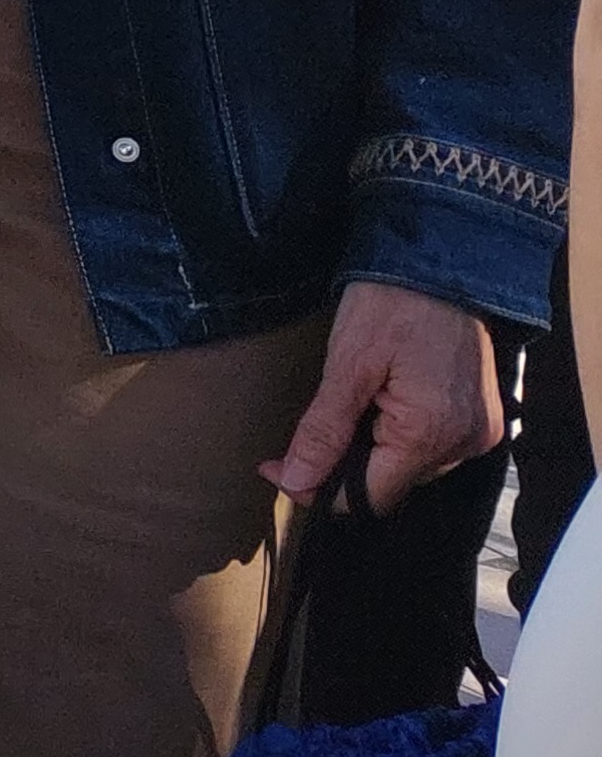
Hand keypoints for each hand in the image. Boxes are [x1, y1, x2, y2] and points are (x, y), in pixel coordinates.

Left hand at [269, 277, 503, 510]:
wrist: (443, 259)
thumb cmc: (392, 304)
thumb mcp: (347, 366)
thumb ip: (323, 431)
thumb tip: (296, 480)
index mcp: (432, 435)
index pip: (369, 497)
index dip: (319, 490)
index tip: (276, 469)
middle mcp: (465, 444)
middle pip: (390, 484)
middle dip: (340, 469)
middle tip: (295, 443)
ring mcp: (479, 431)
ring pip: (409, 467)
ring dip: (369, 452)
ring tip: (340, 416)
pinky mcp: (479, 417)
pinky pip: (431, 446)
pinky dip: (397, 437)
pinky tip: (374, 409)